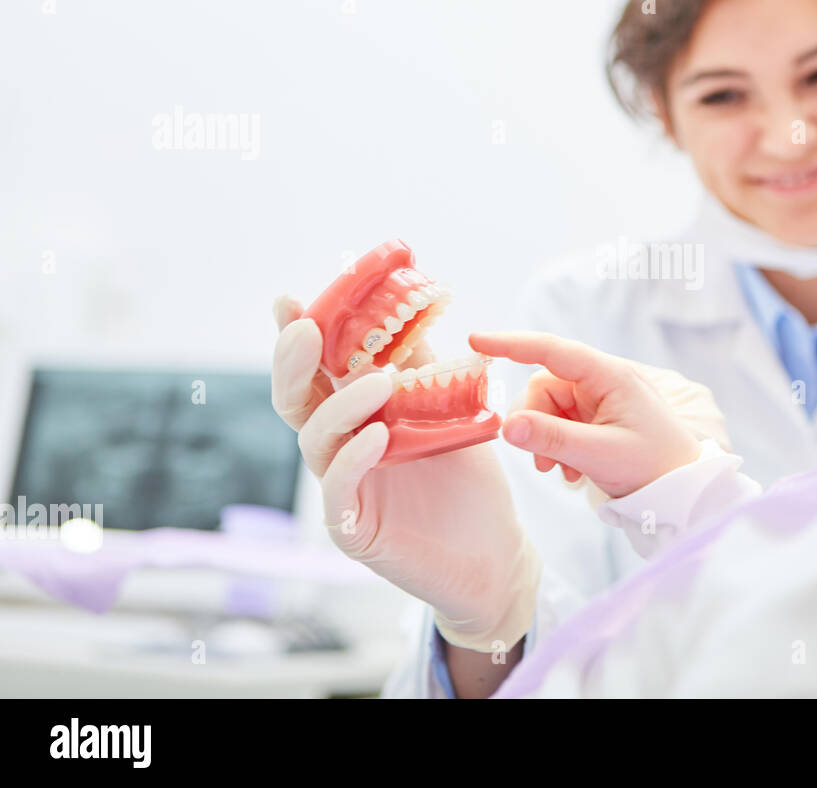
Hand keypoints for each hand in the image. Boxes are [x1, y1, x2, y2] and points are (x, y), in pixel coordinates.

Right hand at [270, 296, 538, 651]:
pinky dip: (353, 459)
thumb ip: (423, 367)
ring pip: (315, 440)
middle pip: (295, 401)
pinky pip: (339, 489)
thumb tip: (409, 310)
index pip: (316, 371)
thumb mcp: (448, 411)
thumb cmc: (468, 481)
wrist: (494, 550)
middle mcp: (339, 448)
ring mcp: (341, 488)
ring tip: (378, 380)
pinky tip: (376, 437)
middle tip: (307, 330)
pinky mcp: (352, 527)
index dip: (298, 336)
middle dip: (294, 362)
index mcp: (355, 417)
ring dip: (341, 405)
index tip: (289, 300)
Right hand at [468, 331, 715, 497]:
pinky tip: (573, 472)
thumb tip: (506, 426)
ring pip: (548, 407)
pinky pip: (561, 422)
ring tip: (561, 472)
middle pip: (544, 386)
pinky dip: (558, 445)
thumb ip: (552, 438)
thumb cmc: (653, 467)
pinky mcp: (598, 417)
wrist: (682, 490)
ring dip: (545, 439)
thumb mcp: (599, 455)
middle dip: (534, 422)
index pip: (552, 350)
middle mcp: (604, 380)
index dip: (512, 343)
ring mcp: (601, 399)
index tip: (476, 341)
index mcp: (609, 376)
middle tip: (541, 462)